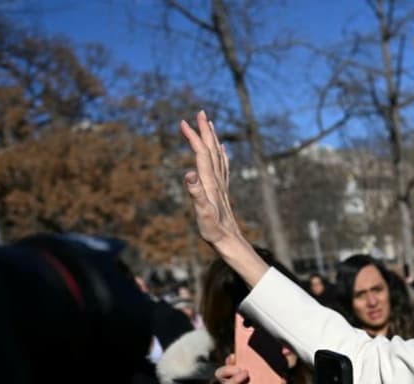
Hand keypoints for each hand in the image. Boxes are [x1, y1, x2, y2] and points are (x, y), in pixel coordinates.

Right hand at [180, 111, 238, 246]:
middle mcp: (217, 179)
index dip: (193, 136)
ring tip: (210, 124)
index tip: (183, 121)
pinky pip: (223, 166)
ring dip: (213, 138)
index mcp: (209, 181)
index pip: (201, 153)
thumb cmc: (213, 229)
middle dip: (205, 130)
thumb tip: (189, 174)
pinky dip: (221, 153)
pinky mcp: (222, 190)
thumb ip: (196, 193)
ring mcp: (221, 184)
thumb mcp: (202, 213)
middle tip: (200, 112)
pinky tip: (222, 149)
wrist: (229, 240)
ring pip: (218, 155)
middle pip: (211, 149)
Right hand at [215, 354, 276, 383]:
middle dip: (228, 368)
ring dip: (235, 379)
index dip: (230, 360)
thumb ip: (278, 374)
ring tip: (245, 374)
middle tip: (241, 367)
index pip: (229, 366)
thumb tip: (286, 360)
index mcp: (239, 380)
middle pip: (221, 375)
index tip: (236, 355)